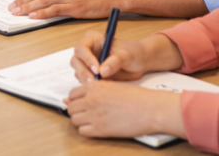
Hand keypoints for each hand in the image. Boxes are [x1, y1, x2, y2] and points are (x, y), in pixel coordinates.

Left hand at [64, 80, 183, 138]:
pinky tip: (98, 128)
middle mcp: (90, 99)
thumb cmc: (135, 97)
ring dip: (82, 121)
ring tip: (95, 121)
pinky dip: (88, 131)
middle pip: (71, 108)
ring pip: (74, 120)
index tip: (84, 104)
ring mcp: (94, 115)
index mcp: (93, 86)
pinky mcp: (100, 129)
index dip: (77, 101)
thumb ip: (92, 91)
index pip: (72, 95)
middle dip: (78, 111)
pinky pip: (83, 132)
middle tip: (90, 114)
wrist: (150, 108)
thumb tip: (67, 98)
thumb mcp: (111, 87)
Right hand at [71, 31, 183, 82]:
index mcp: (93, 39)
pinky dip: (91, 85)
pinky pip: (85, 80)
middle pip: (76, 60)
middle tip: (94, 81)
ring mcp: (88, 63)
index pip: (81, 48)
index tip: (96, 70)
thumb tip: (103, 71)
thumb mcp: (127, 55)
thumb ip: (115, 61)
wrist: (139, 62)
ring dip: (86, 80)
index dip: (86, 59)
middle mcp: (88, 50)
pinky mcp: (91, 74)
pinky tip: (102, 87)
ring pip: (78, 72)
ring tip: (100, 85)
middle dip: (83, 72)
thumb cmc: (133, 53)